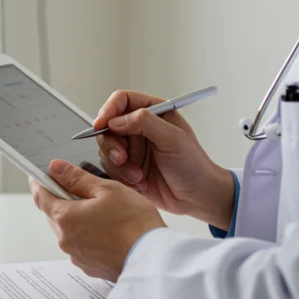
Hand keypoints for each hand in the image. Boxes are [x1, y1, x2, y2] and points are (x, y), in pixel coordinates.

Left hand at [30, 160, 165, 281]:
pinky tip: (109, 231)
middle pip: (54, 214)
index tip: (40, 175)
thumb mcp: (107, 189)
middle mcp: (65, 240)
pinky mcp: (89, 267)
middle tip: (83, 190)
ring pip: (69, 231)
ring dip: (78, 219)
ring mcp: (77, 256)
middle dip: (63, 200)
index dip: (39, 183)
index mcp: (64, 218)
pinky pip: (82, 246)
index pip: (40, 197)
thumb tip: (55, 168)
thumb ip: (77, 178)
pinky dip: (89, 236)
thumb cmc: (134, 223)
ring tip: (104, 212)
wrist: (153, 261)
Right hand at [91, 90, 234, 228]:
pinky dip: (121, 177)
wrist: (197, 197)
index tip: (101, 124)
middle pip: (108, 126)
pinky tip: (140, 183)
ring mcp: (133, 148)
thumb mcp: (173, 138)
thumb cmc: (194, 166)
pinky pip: (110, 168)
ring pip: (107, 150)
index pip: (122, 101)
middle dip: (112, 145)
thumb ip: (145, 123)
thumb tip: (116, 120)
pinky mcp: (127, 167)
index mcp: (154, 113)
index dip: (108, 110)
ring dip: (119, 165)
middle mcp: (140, 128)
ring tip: (138, 176)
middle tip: (122, 158)